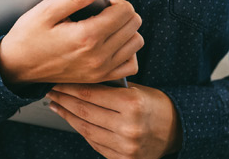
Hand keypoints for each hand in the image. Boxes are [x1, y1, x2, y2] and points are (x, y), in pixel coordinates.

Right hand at [0, 0, 142, 85]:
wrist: (17, 66)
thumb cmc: (28, 36)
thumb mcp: (47, 10)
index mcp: (87, 36)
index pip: (125, 11)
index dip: (115, 0)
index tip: (100, 1)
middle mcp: (98, 56)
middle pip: (133, 25)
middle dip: (122, 12)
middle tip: (102, 11)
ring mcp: (100, 70)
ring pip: (136, 43)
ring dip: (126, 30)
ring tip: (107, 26)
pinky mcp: (99, 78)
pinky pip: (130, 65)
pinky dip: (127, 52)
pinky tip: (112, 44)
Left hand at [46, 83, 181, 158]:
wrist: (177, 130)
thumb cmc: (155, 105)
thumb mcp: (136, 90)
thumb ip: (110, 89)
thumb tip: (77, 82)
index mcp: (133, 104)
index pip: (91, 94)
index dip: (70, 87)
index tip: (58, 81)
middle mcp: (129, 127)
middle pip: (85, 112)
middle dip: (64, 100)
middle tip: (52, 91)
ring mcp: (126, 146)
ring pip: (86, 129)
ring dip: (68, 116)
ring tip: (57, 105)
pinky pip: (95, 143)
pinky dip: (82, 131)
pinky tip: (73, 120)